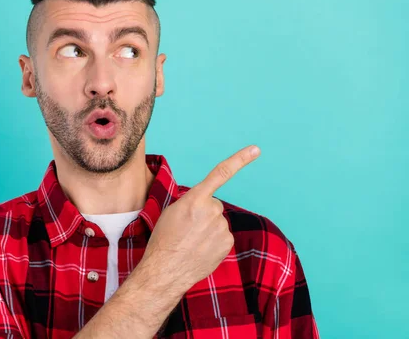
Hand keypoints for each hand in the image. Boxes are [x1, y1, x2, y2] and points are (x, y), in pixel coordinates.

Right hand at [138, 145, 260, 291]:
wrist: (166, 269)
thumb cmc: (164, 239)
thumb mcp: (172, 211)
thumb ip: (191, 200)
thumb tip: (204, 203)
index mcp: (195, 199)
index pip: (220, 174)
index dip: (239, 160)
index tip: (255, 150)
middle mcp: (212, 211)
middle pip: (213, 205)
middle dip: (203, 213)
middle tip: (186, 227)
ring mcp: (222, 228)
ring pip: (217, 221)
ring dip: (208, 228)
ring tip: (191, 240)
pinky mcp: (227, 242)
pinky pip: (222, 236)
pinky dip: (213, 241)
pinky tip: (200, 249)